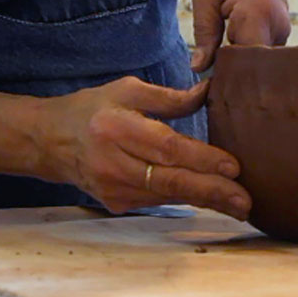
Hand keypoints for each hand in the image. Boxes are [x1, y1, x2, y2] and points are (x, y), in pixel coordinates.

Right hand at [36, 77, 250, 218]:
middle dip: (213, 192)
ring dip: (206, 201)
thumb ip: (169, 97)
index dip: (202, 159)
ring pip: (169, 197)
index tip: (234, 167)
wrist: (52, 142)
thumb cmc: (93, 109)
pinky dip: (187, 200)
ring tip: (239, 206)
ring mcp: (113, 189)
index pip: (167, 148)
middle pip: (171, 181)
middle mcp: (113, 163)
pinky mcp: (117, 203)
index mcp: (116, 128)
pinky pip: (160, 201)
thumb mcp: (126, 90)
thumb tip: (208, 91)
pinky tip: (212, 201)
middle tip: (245, 202)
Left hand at [189, 0, 291, 71]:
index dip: (224, 74)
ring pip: (257, 65)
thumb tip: (199, 68)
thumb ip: (203, 30)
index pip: (243, 62)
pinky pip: (261, 56)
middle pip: (252, 68)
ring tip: (221, 43)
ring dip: (237, 63)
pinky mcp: (282, 36)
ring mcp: (283, 32)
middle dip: (230, 72)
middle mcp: (277, 25)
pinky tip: (233, 40)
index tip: (207, 73)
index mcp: (256, 10)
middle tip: (209, 62)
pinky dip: (245, 55)